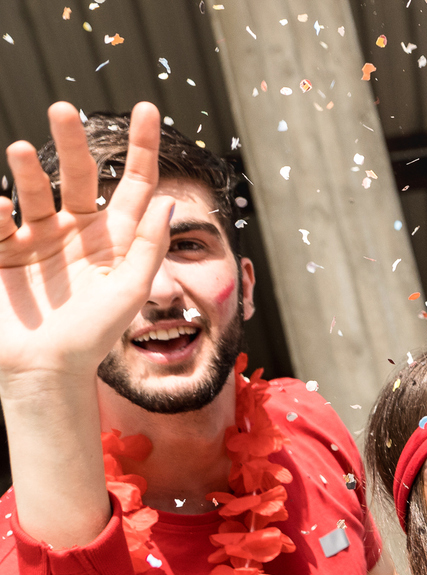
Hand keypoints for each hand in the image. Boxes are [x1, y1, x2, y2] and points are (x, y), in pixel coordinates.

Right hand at [0, 103, 171, 390]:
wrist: (43, 370)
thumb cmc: (93, 337)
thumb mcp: (129, 291)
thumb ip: (148, 246)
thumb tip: (167, 200)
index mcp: (113, 238)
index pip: (133, 183)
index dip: (143, 147)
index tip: (149, 108)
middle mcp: (75, 230)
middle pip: (76, 174)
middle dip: (71, 141)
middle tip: (63, 109)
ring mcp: (37, 238)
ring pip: (32, 189)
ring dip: (25, 169)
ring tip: (17, 150)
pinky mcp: (2, 250)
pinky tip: (1, 211)